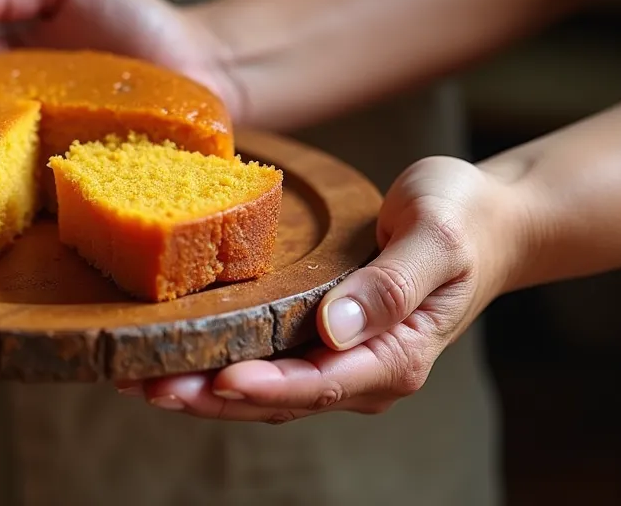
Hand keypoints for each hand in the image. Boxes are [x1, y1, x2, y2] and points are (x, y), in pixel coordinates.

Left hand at [118, 156, 530, 421]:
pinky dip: (215, 365)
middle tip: (143, 383)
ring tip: (136, 376)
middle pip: (276, 400)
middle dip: (208, 397)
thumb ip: (391, 284)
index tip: (217, 378)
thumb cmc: (463, 221)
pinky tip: (172, 355)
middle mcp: (363, 371)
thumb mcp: (436, 238)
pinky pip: (263, 364)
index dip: (265, 386)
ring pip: (261, 392)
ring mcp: (340, 362)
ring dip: (200, 389)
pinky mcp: (319, 343)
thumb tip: (336, 327)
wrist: (484, 220)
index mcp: (396, 356)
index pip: (319, 383)